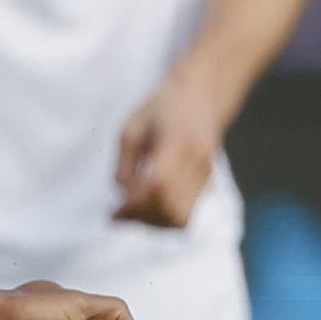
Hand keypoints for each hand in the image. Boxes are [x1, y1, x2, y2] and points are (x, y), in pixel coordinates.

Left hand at [112, 73, 227, 228]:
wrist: (202, 96)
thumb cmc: (162, 107)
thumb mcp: (132, 126)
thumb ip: (125, 162)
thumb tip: (122, 196)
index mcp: (178, 141)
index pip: (159, 185)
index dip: (135, 204)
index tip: (113, 210)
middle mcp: (198, 161)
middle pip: (170, 208)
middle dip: (141, 217)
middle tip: (118, 214)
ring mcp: (206, 175)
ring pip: (179, 218)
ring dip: (152, 222)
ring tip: (130, 213)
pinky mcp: (207, 184)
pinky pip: (184, 214)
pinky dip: (162, 218)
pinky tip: (144, 209)